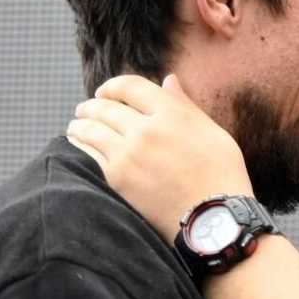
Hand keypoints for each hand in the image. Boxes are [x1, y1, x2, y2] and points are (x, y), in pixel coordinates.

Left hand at [66, 74, 251, 233]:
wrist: (214, 218)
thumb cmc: (221, 175)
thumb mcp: (213, 133)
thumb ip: (186, 106)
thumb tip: (169, 80)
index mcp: (172, 114)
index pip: (130, 87)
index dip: (112, 86)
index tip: (104, 92)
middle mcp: (147, 130)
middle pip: (106, 107)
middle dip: (92, 105)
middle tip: (85, 109)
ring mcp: (129, 155)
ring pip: (91, 129)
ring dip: (80, 124)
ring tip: (76, 125)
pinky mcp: (117, 178)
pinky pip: (89, 154)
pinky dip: (80, 145)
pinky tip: (78, 144)